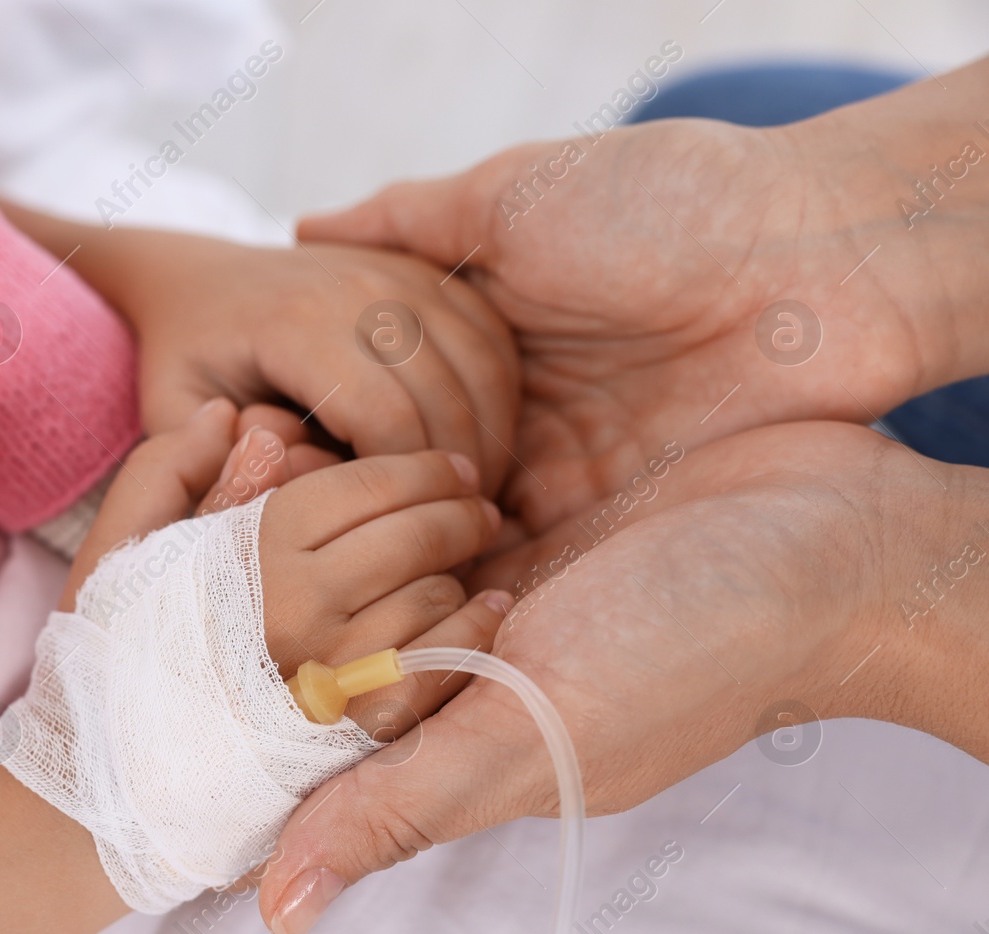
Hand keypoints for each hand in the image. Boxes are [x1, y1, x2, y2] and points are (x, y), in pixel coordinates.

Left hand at [0, 202, 518, 495]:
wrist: (200, 278)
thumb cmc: (186, 358)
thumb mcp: (172, 413)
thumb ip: (212, 464)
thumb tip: (287, 504)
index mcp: (297, 324)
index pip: (387, 418)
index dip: (405, 489)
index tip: (402, 533)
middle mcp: (358, 285)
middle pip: (446, 397)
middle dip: (457, 474)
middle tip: (456, 530)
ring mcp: (399, 269)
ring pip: (482, 365)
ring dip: (491, 436)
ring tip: (470, 495)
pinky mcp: (426, 269)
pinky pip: (491, 335)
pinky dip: (498, 394)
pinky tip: (479, 443)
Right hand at [63, 398, 515, 735]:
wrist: (116, 780)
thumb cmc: (115, 653)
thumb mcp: (118, 550)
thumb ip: (168, 471)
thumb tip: (232, 416)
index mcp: (249, 553)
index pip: (364, 486)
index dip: (419, 468)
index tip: (449, 465)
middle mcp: (297, 612)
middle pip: (411, 539)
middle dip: (457, 512)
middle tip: (476, 507)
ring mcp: (330, 676)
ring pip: (431, 600)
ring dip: (459, 572)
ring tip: (468, 561)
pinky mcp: (354, 734)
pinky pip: (436, 672)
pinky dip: (469, 635)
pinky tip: (483, 612)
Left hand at [257, 421, 981, 933]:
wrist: (834, 541)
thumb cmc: (695, 649)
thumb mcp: (542, 731)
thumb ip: (404, 807)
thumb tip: (274, 912)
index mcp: (452, 738)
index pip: (313, 712)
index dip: (246, 647)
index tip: (194, 559)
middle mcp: (464, 672)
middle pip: (331, 625)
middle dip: (268, 552)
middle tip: (234, 461)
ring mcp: (499, 594)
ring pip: (367, 557)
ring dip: (318, 503)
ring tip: (266, 430)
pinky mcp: (531, 527)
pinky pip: (426, 505)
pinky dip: (382, 472)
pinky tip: (340, 418)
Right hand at [298, 116, 950, 532]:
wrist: (810, 264)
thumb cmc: (661, 209)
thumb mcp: (516, 195)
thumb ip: (413, 219)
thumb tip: (303, 224)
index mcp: (485, 331)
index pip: (378, 393)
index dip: (318, 420)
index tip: (253, 444)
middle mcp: (512, 410)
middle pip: (404, 473)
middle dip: (343, 504)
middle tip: (269, 533)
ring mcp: (555, 471)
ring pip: (448, 529)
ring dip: (392, 553)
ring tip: (308, 582)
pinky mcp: (602, 523)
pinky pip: (518, 569)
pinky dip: (461, 588)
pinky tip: (390, 608)